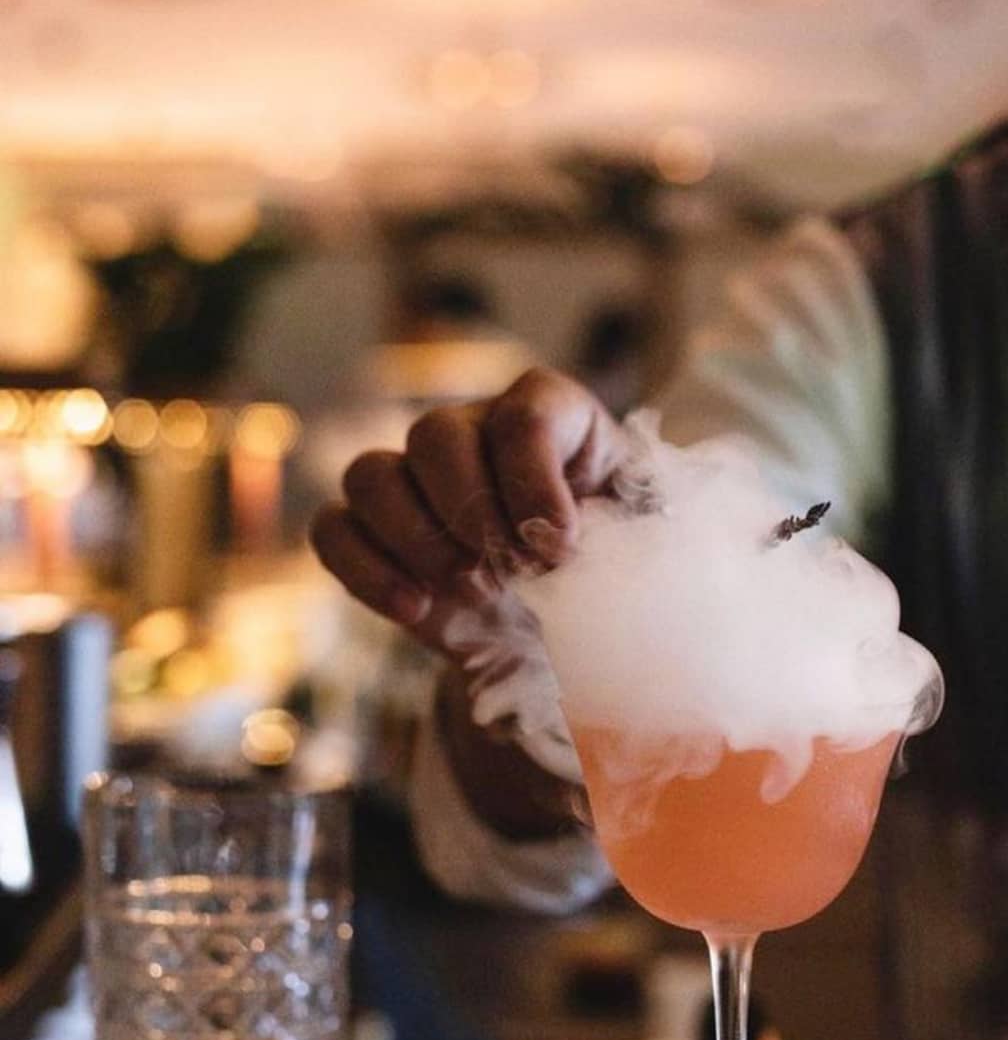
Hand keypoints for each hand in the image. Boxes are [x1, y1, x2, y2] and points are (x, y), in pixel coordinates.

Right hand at [311, 367, 626, 652]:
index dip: (535, 482)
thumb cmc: (612, 572)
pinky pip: (333, 530)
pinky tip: (421, 610)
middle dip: (471, 510)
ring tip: (473, 589)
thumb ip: (630, 534)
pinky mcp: (374, 534)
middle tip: (514, 571)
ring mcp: (415, 479)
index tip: (562, 549)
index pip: (524, 413)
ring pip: (371, 473)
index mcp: (552, 416)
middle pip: (436, 433)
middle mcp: (475, 432)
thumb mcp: (642, 545)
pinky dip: (368, 572)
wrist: (568, 627)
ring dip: (417, 539)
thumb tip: (568, 546)